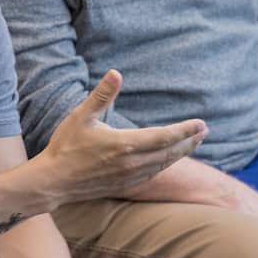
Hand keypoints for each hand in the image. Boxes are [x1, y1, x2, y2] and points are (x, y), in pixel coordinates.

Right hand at [41, 71, 206, 202]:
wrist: (53, 182)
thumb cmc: (65, 146)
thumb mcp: (82, 116)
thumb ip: (102, 95)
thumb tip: (116, 73)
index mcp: (124, 144)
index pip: (164, 136)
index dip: (185, 130)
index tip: (201, 123)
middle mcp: (132, 163)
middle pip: (170, 152)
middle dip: (189, 141)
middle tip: (204, 131)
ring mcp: (130, 176)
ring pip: (163, 164)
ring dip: (181, 153)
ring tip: (193, 143)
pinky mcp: (125, 185)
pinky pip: (153, 174)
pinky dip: (166, 164)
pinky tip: (168, 159)